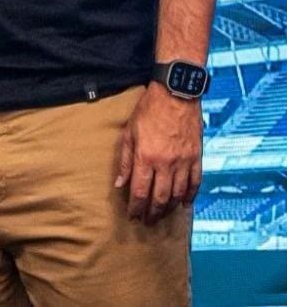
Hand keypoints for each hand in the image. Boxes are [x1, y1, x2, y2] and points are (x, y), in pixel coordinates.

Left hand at [116, 83, 202, 224]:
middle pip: (159, 197)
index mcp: (145, 157)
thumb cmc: (148, 111)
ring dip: (169, 208)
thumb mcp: (129, 133)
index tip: (132, 216)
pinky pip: (195, 182)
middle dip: (152, 213)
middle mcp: (166, 163)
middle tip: (147, 222)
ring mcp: (184, 161)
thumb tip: (119, 184)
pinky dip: (190, 196)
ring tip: (162, 216)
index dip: (135, 207)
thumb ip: (124, 160)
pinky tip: (184, 204)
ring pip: (178, 194)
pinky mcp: (197, 157)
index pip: (139, 191)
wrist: (176, 95)